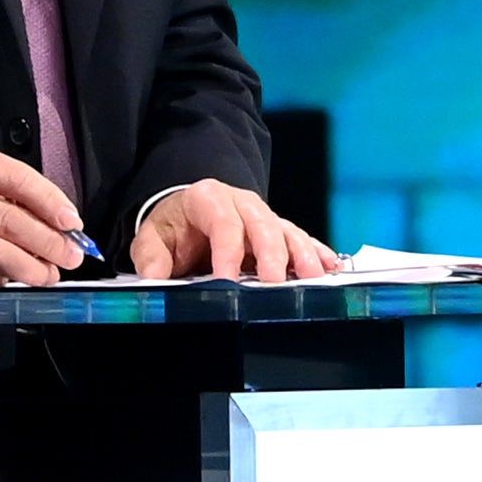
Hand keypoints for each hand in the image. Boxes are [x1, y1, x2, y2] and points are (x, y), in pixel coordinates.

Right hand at [0, 141, 90, 288]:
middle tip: (72, 255)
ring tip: (51, 273)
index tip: (72, 222)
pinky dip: (6, 278)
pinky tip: (18, 278)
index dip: (51, 202)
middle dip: (50, 242)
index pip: (18, 178)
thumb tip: (63, 227)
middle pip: (12, 219)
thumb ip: (15, 197)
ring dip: (34, 267)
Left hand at [130, 178, 336, 282]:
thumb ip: (151, 256)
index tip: (227, 280)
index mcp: (208, 198)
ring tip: (312, 277)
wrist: (189, 214)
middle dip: (271, 254)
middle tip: (274, 283)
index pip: (223, 223)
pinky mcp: (278, 229)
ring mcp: (264, 215)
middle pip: (262, 225)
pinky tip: (329, 266)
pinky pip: (301, 238)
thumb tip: (154, 278)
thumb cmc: (174, 227)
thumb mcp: (152, 238)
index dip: (227, 251)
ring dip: (302, 254)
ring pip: (287, 231)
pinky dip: (316, 252)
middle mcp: (241, 202)